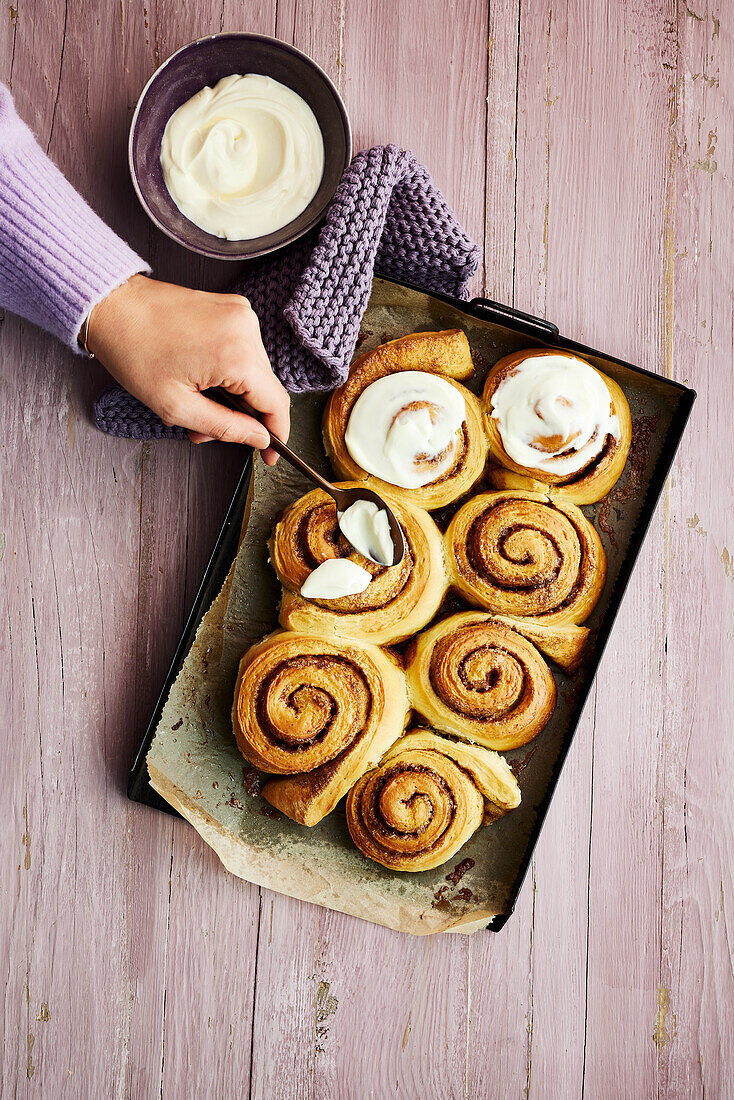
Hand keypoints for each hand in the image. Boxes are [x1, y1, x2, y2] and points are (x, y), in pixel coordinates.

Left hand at [86, 274, 289, 462]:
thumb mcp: (176, 406)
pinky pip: (244, 350)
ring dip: (231, 394)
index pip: (276, 402)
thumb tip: (260, 439)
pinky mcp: (232, 308)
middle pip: (265, 388)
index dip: (276, 432)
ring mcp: (241, 314)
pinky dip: (227, 371)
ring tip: (194, 401)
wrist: (112, 306)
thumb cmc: (134, 352)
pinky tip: (199, 377)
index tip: (270, 452)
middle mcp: (246, 328)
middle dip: (242, 416)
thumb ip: (226, 428)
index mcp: (236, 354)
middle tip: (205, 431)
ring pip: (254, 371)